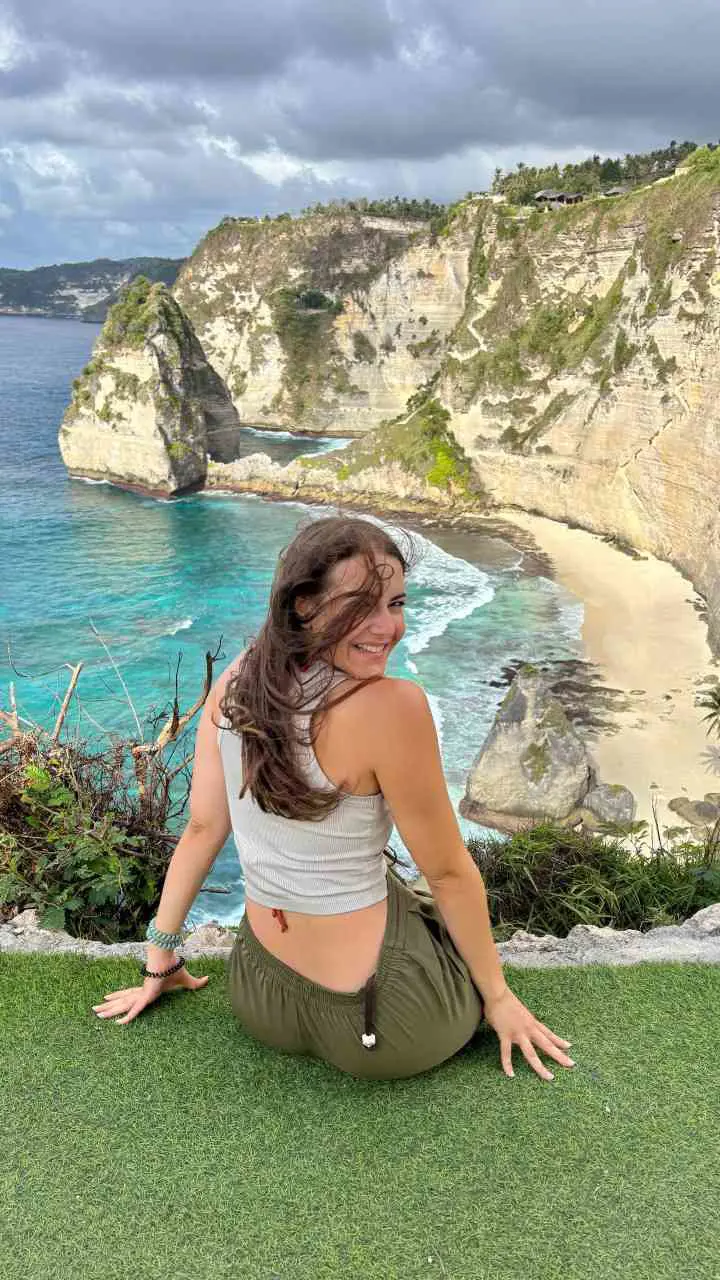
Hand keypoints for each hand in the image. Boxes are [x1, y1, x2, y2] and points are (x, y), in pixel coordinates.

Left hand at [91, 962, 208, 1025]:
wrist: (170, 957)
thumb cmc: (174, 966)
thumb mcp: (185, 980)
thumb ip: (194, 984)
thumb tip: (208, 979)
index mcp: (148, 989)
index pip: (131, 996)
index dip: (120, 999)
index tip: (109, 999)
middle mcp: (141, 991)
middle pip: (122, 1001)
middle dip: (108, 1006)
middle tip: (95, 1010)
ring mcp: (142, 993)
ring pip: (123, 1005)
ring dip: (109, 1010)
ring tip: (95, 1013)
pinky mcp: (146, 995)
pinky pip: (136, 1009)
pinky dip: (128, 1017)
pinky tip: (119, 1024)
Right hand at [482, 986, 574, 1081]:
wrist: (497, 993)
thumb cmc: (506, 1001)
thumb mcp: (521, 1012)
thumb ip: (524, 1021)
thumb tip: (524, 1027)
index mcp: (533, 1022)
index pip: (549, 1034)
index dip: (559, 1041)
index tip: (569, 1047)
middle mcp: (529, 1029)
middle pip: (547, 1045)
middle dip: (559, 1056)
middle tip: (571, 1065)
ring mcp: (518, 1033)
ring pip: (531, 1053)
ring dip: (540, 1066)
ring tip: (549, 1077)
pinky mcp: (506, 1035)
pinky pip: (506, 1052)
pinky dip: (508, 1064)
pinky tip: (511, 1074)